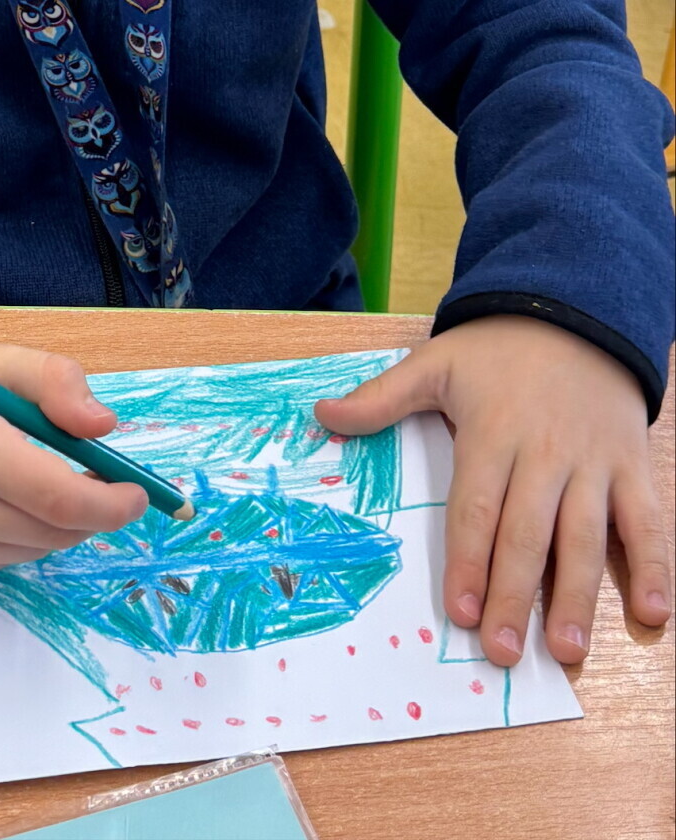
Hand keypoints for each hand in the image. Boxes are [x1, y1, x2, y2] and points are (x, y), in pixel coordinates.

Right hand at [0, 342, 147, 585]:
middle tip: (94, 482)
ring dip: (49, 523)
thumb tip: (105, 427)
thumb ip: (53, 380)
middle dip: (89, 510)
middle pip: (55, 532)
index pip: (61, 501)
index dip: (111, 504)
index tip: (136, 494)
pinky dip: (12, 537)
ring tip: (21, 480)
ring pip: (31, 551)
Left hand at [315, 316, 670, 666]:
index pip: (477, 507)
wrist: (575, 313)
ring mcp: (594, 464)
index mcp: (493, 433)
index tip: (459, 610)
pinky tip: (650, 615)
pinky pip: (648, 522)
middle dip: (513, 594)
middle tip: (501, 650)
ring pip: (586, 537)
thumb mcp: (434, 363)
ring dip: (577, 596)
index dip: (468, 560)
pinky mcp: (633, 468)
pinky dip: (654, 568)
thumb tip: (321, 414)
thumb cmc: (498, 351)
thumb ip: (381, 398)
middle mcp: (545, 454)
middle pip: (528, 533)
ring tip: (565, 648)